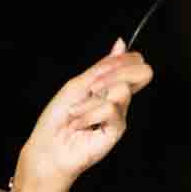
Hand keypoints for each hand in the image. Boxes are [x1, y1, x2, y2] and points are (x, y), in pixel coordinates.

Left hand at [16, 42, 154, 191]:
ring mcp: (120, 115)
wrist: (47, 148)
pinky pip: (110, 108)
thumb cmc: (57, 119)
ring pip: (122, 89)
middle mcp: (119, 99)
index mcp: (111, 85)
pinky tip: (78, 124)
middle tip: (91, 88)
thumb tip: (121, 43)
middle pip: (143, 72)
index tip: (99, 71)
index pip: (136, 63)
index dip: (123, 59)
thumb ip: (102, 67)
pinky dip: (88, 113)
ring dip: (92, 98)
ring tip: (76, 112)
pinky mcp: (116, 130)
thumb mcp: (78, 84)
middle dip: (115, 73)